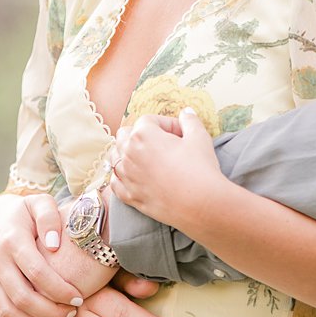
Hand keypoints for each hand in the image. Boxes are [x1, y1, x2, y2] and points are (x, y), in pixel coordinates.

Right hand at [0, 194, 82, 316]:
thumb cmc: (25, 212)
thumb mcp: (39, 203)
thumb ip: (49, 217)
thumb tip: (55, 244)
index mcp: (11, 241)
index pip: (36, 272)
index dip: (59, 289)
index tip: (80, 298)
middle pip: (22, 298)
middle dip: (50, 311)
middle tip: (73, 314)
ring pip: (9, 314)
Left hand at [112, 109, 224, 230]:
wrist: (200, 204)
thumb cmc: (200, 168)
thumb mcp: (199, 137)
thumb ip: (190, 121)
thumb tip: (186, 112)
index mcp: (143, 135)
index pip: (149, 120)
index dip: (167, 124)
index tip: (182, 133)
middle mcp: (129, 154)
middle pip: (125, 134)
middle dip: (141, 134)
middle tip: (163, 143)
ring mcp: (126, 176)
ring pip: (115, 157)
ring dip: (128, 153)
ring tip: (147, 158)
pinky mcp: (129, 196)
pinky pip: (115, 182)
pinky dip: (122, 177)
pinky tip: (136, 176)